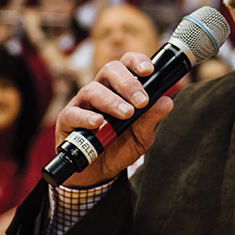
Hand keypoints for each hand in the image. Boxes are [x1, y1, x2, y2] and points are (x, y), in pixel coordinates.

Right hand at [55, 52, 173, 187]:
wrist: (99, 172)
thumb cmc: (120, 146)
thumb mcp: (141, 136)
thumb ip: (152, 119)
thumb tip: (167, 101)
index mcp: (120, 88)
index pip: (126, 64)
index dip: (136, 61)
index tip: (149, 70)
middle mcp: (101, 90)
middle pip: (110, 70)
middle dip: (128, 83)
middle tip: (142, 101)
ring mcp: (83, 104)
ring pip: (93, 89)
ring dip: (112, 100)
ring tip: (127, 113)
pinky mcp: (67, 120)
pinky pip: (74, 113)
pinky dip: (87, 117)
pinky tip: (99, 123)